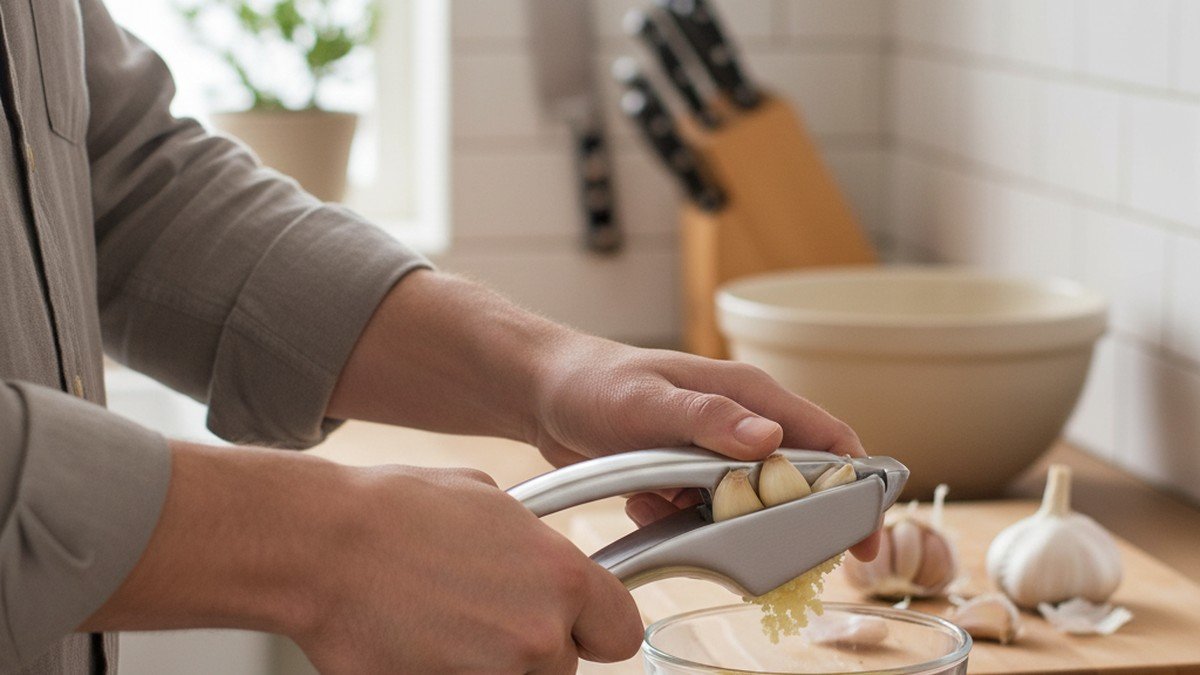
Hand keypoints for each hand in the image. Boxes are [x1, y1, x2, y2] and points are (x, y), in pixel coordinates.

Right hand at [297, 465, 641, 672]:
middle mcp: (539, 633)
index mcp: (563, 577)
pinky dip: (449, 673)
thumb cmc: (393, 511)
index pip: (621, 633)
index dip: (594, 629)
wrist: (321, 544)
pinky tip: (421, 647)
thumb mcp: (488, 500)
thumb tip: (539, 559)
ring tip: (442, 629)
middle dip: (529, 649)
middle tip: (480, 618)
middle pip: (562, 667)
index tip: (574, 627)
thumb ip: (533, 544)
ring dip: (490, 667)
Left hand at [530, 335, 878, 560]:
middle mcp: (741, 420)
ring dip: (710, 521)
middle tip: (746, 545)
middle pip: (794, 482)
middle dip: (773, 518)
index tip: (860, 539)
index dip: (856, 488)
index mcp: (749, 393)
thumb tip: (771, 440)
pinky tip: (642, 500)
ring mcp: (714, 447)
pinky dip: (674, 518)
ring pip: (744, 504)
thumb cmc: (594, 382)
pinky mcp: (686, 471)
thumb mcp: (649, 402)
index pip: (829, 439)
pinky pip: (701, 512)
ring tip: (663, 503)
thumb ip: (709, 420)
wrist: (543, 391)